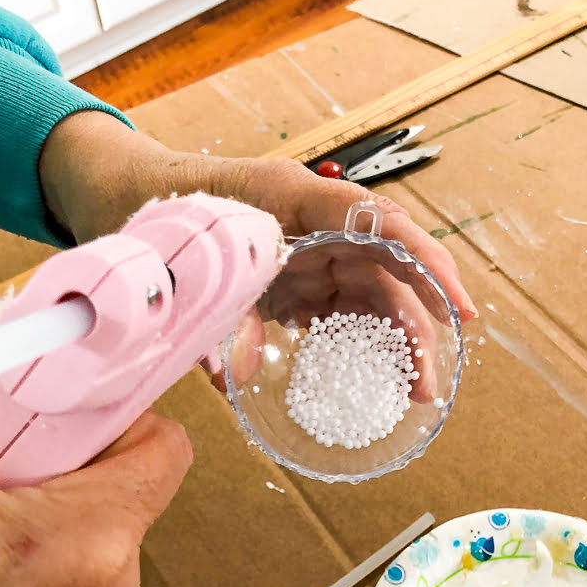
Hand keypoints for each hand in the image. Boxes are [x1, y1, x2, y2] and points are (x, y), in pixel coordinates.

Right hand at [0, 391, 191, 586]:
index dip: (125, 419)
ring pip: (116, 529)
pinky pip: (101, 573)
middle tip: (9, 474)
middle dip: (77, 466)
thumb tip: (10, 369)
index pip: (165, 448)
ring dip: (67, 513)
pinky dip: (63, 557)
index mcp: (75, 540)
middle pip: (135, 486)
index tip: (83, 414)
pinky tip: (2, 568)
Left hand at [39, 113, 477, 395]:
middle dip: (416, 323)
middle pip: (387, 268)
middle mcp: (316, 222)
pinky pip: (345, 307)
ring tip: (414, 388)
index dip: (424, 263)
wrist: (131, 201)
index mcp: (295, 198)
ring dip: (397, 338)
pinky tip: (378, 373)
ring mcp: (312, 249)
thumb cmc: (163, 216)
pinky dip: (365, 339)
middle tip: (428, 382)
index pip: (378, 224)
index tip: (455, 306)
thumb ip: (215, 316)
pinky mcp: (301, 276)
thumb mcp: (188, 266)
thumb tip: (235, 376)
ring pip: (374, 292)